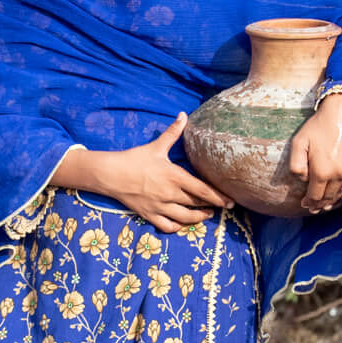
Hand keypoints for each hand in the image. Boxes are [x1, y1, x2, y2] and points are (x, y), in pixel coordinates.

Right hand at [56, 114, 229, 233]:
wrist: (111, 174)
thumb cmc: (135, 159)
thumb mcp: (156, 146)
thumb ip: (173, 132)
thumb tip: (184, 115)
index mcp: (174, 176)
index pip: (202, 190)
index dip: (218, 197)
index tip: (230, 200)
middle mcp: (169, 194)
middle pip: (197, 204)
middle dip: (212, 206)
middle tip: (223, 206)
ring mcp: (159, 206)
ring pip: (185, 218)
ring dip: (199, 218)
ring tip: (207, 215)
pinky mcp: (149, 215)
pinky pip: (167, 226)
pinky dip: (178, 227)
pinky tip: (183, 223)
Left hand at [286, 92, 341, 214]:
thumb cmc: (318, 126)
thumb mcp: (298, 142)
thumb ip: (296, 164)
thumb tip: (302, 180)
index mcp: (322, 171)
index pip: (315, 196)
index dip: (309, 202)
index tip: (305, 204)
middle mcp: (339, 175)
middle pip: (329, 198)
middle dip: (320, 205)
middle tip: (314, 209)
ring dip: (333, 200)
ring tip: (326, 205)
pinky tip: (341, 195)